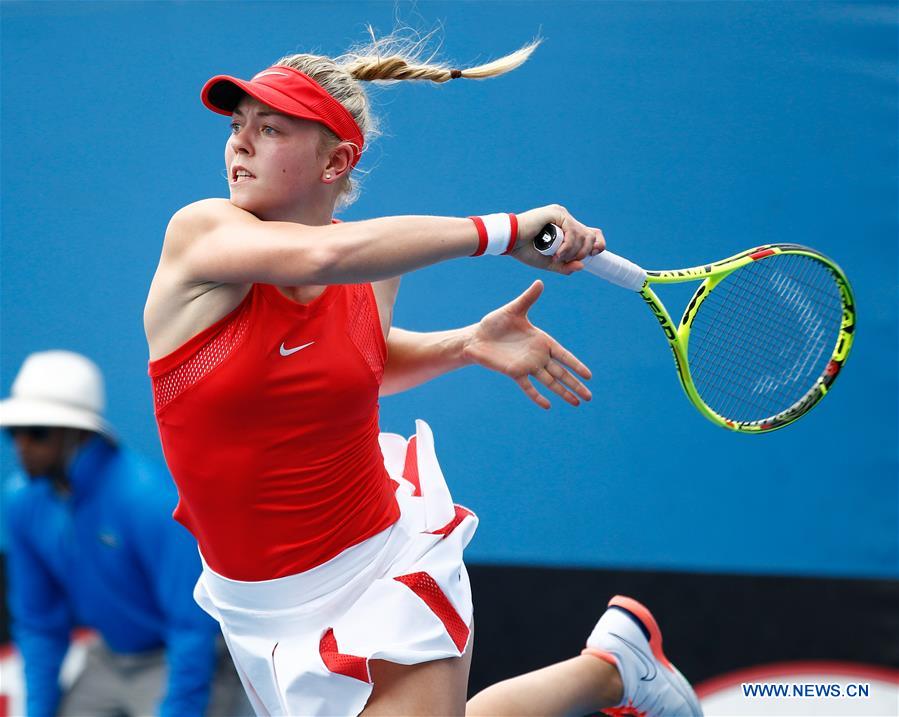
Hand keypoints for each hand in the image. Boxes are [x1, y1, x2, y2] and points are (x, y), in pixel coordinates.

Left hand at [463, 280, 591, 408]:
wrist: (476, 337)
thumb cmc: (495, 323)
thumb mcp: (513, 310)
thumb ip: (528, 299)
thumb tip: (539, 282)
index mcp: (541, 341)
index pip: (564, 355)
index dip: (576, 365)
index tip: (589, 375)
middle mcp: (537, 356)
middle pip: (561, 373)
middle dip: (575, 384)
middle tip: (589, 397)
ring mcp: (527, 366)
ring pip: (549, 382)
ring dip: (563, 393)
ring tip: (576, 404)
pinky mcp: (514, 373)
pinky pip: (528, 387)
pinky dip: (537, 396)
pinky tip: (548, 406)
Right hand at [511, 205, 605, 274]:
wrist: (509, 242)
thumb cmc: (525, 250)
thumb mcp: (549, 263)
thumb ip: (565, 266)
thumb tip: (582, 266)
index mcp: (566, 229)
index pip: (592, 233)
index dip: (598, 244)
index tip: (591, 255)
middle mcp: (566, 220)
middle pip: (591, 235)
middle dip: (584, 252)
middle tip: (566, 259)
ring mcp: (562, 215)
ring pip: (583, 234)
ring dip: (574, 251)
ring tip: (558, 257)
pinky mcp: (556, 213)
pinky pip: (572, 231)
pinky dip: (568, 245)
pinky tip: (558, 252)